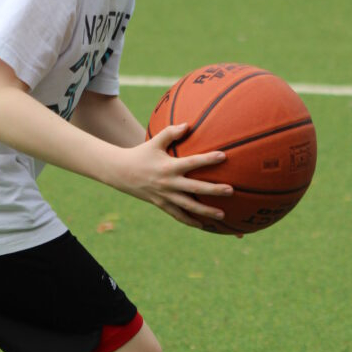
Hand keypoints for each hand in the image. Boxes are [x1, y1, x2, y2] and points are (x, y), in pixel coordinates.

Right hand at [112, 123, 233, 228]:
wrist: (121, 172)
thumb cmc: (141, 154)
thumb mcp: (155, 141)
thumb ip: (171, 132)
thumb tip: (188, 125)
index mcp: (169, 166)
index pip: (192, 162)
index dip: (207, 159)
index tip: (223, 156)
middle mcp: (169, 183)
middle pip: (195, 188)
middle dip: (213, 190)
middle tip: (231, 191)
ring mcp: (165, 196)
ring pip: (189, 206)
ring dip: (206, 212)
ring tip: (223, 215)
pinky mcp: (161, 204)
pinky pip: (178, 215)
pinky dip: (190, 221)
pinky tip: (203, 226)